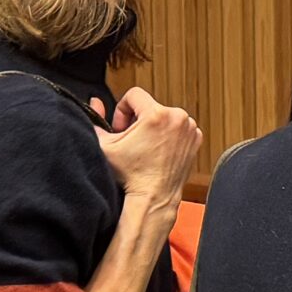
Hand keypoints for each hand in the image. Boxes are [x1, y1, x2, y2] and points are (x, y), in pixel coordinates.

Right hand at [94, 87, 202, 205]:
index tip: (122, 128)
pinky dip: (169, 135)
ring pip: (165, 115)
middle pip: (150, 106)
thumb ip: (95, 120)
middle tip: (132, 140)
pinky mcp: (196, 138)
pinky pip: (178, 126)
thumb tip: (96, 101)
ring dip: (154, 127)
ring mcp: (190, 128)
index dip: (122, 109)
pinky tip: (159, 151)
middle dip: (138, 120)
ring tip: (145, 147)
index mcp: (157, 114)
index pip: (134, 95)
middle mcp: (178, 117)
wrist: (154, 196)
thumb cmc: (131, 175)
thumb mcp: (105, 146)